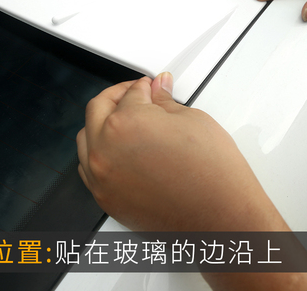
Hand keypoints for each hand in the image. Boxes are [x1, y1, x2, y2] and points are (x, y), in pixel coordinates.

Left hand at [77, 73, 285, 232]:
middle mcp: (105, 149)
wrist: (221, 220)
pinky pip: (86, 167)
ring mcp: (101, 176)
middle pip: (98, 108)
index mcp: (126, 123)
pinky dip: (96, 151)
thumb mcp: (191, 121)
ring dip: (101, 122)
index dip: (144, 86)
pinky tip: (113, 147)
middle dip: (117, 95)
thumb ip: (165, 101)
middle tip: (134, 93)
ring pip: (86, 137)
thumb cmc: (212, 176)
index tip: (150, 87)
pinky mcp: (104, 198)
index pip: (130, 93)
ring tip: (122, 119)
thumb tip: (158, 88)